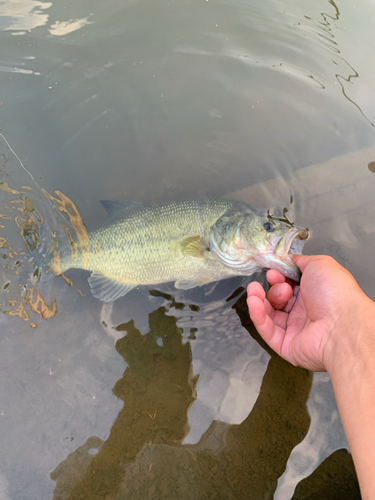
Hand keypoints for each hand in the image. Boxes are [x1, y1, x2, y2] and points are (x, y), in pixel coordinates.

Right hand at [247, 255, 374, 371]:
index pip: (288, 284)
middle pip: (278, 298)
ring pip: (269, 314)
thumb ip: (300, 261)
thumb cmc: (334, 292)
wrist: (341, 324)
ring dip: (259, 300)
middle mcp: (304, 311)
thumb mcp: (319, 264)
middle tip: (277, 282)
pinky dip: (257, 315)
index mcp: (313, 293)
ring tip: (254, 290)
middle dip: (273, 287)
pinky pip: (267, 330)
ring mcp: (295, 329)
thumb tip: (288, 260)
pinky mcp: (285, 345)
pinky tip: (253, 302)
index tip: (274, 271)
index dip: (279, 276)